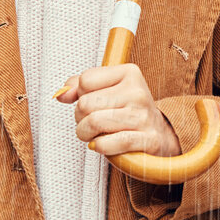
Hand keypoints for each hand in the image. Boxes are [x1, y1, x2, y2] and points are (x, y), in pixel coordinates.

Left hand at [54, 64, 182, 158]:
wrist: (158, 135)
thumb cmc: (126, 111)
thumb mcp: (106, 90)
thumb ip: (79, 87)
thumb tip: (61, 94)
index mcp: (129, 73)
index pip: (85, 80)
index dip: (81, 95)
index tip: (93, 103)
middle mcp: (138, 92)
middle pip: (85, 103)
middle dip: (80, 118)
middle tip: (91, 123)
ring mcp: (143, 116)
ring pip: (93, 122)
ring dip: (86, 134)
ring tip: (94, 134)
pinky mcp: (147, 140)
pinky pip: (107, 143)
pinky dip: (99, 147)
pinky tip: (103, 144)